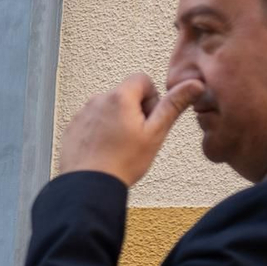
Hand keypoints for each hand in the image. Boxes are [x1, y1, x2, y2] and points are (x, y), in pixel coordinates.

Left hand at [56, 73, 203, 186]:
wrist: (88, 186)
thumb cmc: (123, 162)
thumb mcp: (155, 133)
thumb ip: (174, 105)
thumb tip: (194, 84)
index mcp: (119, 97)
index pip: (142, 79)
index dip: (152, 98)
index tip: (149, 119)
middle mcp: (97, 100)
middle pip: (124, 94)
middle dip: (135, 111)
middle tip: (136, 137)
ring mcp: (82, 114)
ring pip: (108, 109)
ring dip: (117, 121)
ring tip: (119, 147)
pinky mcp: (72, 129)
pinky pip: (92, 122)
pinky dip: (100, 132)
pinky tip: (104, 151)